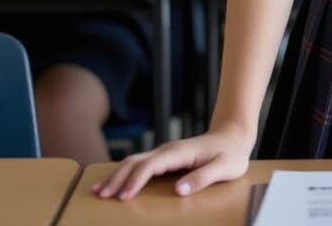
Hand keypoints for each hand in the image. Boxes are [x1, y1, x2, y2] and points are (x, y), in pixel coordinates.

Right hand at [92, 122, 252, 199]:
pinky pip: (139, 164)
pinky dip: (123, 173)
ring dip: (116, 175)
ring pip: (134, 161)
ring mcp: (165, 153)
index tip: (123, 196)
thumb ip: (202, 178)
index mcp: (181, 152)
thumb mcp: (224, 167)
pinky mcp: (164, 158)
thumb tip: (179, 190)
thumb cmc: (231, 153)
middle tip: (101, 196)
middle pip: (137, 161)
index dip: (136, 180)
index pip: (153, 165)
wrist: (233, 135)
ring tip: (98, 191)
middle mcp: (169, 150)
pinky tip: (113, 182)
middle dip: (118, 178)